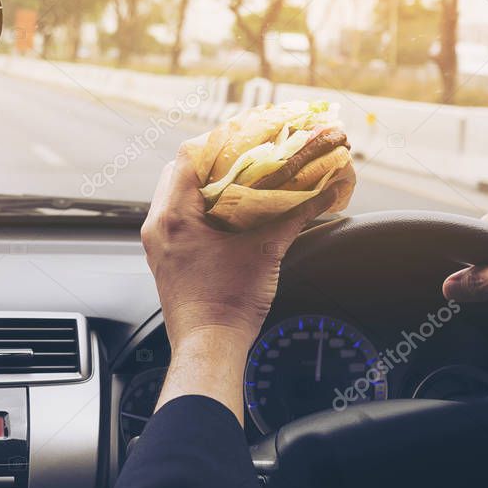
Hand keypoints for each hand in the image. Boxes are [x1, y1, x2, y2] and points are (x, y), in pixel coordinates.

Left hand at [141, 145, 338, 421]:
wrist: (209, 349)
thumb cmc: (229, 305)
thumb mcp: (266, 252)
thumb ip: (296, 214)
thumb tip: (329, 187)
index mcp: (174, 216)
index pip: (188, 157)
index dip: (219, 141)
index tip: (246, 138)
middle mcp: (158, 225)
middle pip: (181, 172)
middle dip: (214, 162)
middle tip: (247, 157)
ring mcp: (159, 243)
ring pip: (178, 195)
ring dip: (207, 185)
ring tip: (241, 181)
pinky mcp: (166, 258)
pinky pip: (178, 218)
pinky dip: (201, 209)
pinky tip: (229, 214)